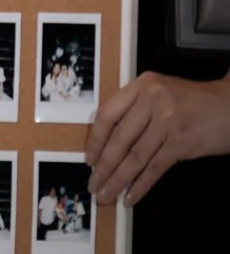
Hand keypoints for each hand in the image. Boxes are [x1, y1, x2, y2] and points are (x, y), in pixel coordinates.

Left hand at [87, 70, 229, 204]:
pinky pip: (155, 167)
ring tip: (106, 196)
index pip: (107, 114)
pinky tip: (130, 197)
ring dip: (118, 179)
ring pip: (135, 156)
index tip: (88, 160)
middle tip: (92, 185)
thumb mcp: (161, 92)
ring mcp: (167, 122)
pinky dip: (141, 184)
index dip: (95, 140)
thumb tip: (110, 142)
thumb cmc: (195, 101)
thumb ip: (137, 108)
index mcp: (141, 86)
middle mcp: (151, 100)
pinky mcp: (182, 143)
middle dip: (104, 166)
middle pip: (119, 139)